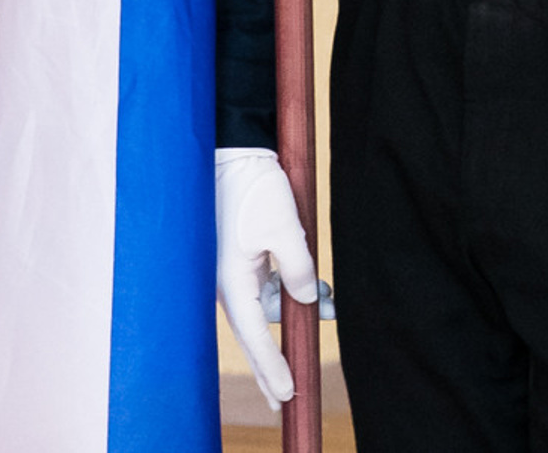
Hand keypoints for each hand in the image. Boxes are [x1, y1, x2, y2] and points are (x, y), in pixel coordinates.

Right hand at [214, 147, 332, 409]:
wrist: (236, 149)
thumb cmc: (254, 187)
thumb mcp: (283, 226)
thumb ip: (298, 266)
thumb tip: (305, 300)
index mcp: (233, 279)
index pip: (253, 336)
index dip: (270, 367)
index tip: (287, 394)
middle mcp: (229, 280)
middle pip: (252, 334)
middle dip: (270, 365)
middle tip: (286, 399)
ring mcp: (235, 268)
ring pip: (263, 309)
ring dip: (287, 320)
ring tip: (318, 322)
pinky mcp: (242, 255)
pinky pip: (265, 287)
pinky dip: (286, 294)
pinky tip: (312, 292)